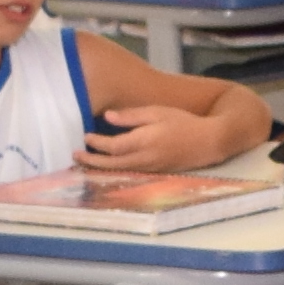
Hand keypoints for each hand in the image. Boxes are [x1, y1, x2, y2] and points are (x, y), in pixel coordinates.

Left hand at [77, 108, 222, 174]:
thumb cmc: (183, 122)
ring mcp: (149, 169)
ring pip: (118, 171)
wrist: (208, 142)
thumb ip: (132, 116)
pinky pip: (128, 173)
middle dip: (91, 161)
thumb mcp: (157, 112)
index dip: (96, 143)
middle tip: (75, 156)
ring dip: (100, 168)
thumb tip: (108, 117)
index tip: (85, 136)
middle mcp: (144, 159)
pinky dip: (114, 170)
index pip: (113, 146)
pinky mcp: (154, 173)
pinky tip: (107, 165)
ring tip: (85, 163)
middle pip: (111, 164)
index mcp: (144, 141)